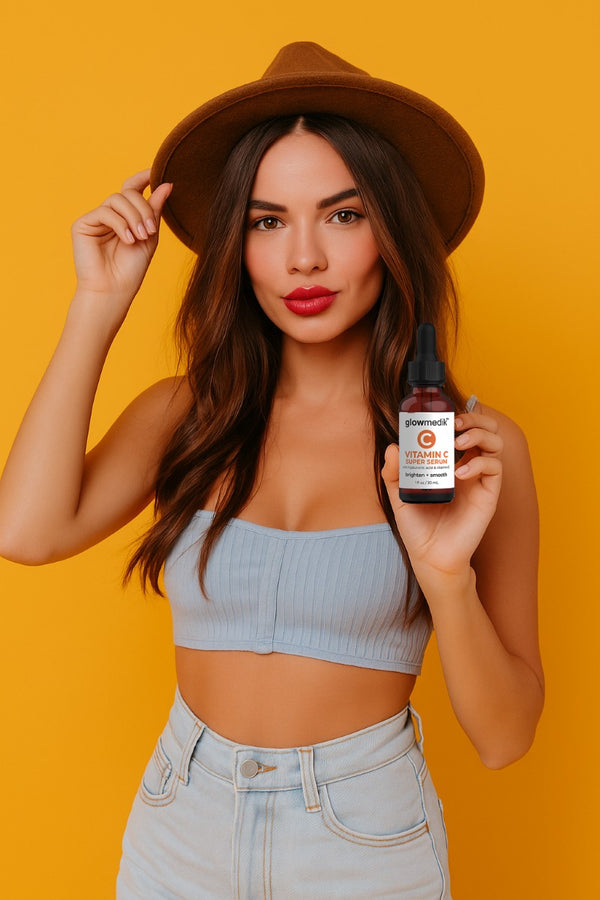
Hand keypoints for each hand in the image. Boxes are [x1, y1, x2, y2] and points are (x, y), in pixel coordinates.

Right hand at [70, 169, 171, 325]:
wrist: (114, 290)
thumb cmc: (131, 269)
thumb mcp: (150, 236)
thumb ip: (155, 210)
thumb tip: (167, 183)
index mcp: (125, 216)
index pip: (132, 189)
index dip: (143, 177)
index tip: (156, 172)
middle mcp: (110, 215)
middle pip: (128, 193)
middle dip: (143, 209)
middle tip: (151, 231)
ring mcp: (96, 218)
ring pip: (118, 199)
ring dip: (134, 216)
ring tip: (141, 237)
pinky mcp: (83, 224)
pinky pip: (105, 211)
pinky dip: (120, 224)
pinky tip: (128, 240)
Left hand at [381, 410, 502, 581]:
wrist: (430, 557)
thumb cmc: (417, 527)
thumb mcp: (399, 495)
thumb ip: (394, 472)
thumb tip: (392, 447)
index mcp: (448, 463)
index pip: (461, 429)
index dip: (457, 417)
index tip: (440, 416)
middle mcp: (467, 467)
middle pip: (484, 429)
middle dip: (474, 419)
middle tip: (455, 423)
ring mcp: (479, 480)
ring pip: (494, 443)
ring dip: (479, 435)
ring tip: (459, 442)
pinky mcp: (488, 495)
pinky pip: (494, 469)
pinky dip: (479, 464)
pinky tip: (460, 474)